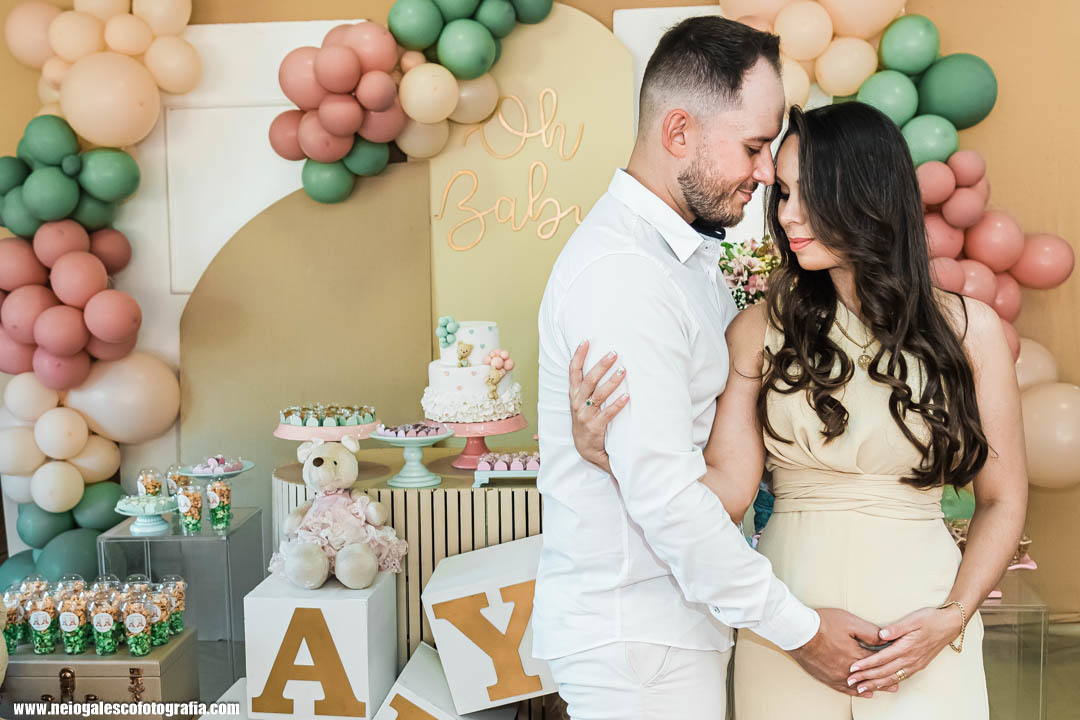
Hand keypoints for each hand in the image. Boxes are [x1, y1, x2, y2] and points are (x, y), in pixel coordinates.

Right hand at [568, 340, 628, 473]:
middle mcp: (578, 403)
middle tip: (614, 353)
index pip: (573, 371)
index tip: (586, 341)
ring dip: (612, 382)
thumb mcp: (580, 402)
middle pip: (589, 380)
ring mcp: (586, 415)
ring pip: (599, 395)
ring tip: (623, 371)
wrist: (585, 448)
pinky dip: (618, 404)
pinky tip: (627, 396)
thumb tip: (599, 363)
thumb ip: (586, 386)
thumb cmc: (586, 420)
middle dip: (601, 365)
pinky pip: (608, 413)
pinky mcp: (595, 426)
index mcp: (574, 394)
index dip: (578, 355)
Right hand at [789, 608, 896, 697]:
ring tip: (882, 691)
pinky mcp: (826, 677)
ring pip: (859, 685)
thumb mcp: (849, 621)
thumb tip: (883, 638)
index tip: (897, 666)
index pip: (877, 661)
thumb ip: (868, 631)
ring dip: (872, 688)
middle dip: (884, 680)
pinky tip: (861, 693)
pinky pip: (844, 689)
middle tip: (896, 686)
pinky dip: (855, 692)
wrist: (797, 631)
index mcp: (856, 655)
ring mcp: (837, 675)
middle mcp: (848, 669)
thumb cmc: (822, 624)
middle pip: (871, 677)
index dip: (888, 663)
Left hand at [845, 606, 963, 692]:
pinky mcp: (918, 665)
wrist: (950, 625)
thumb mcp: (913, 619)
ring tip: (861, 688)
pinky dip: (888, 683)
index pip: (882, 658)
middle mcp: (910, 659)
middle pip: (884, 672)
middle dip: (866, 678)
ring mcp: (915, 664)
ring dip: (875, 684)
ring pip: (892, 678)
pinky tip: (880, 685)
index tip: (853, 668)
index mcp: (906, 647)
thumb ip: (896, 628)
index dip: (866, 664)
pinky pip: (901, 678)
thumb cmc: (930, 619)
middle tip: (850, 681)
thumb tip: (881, 634)